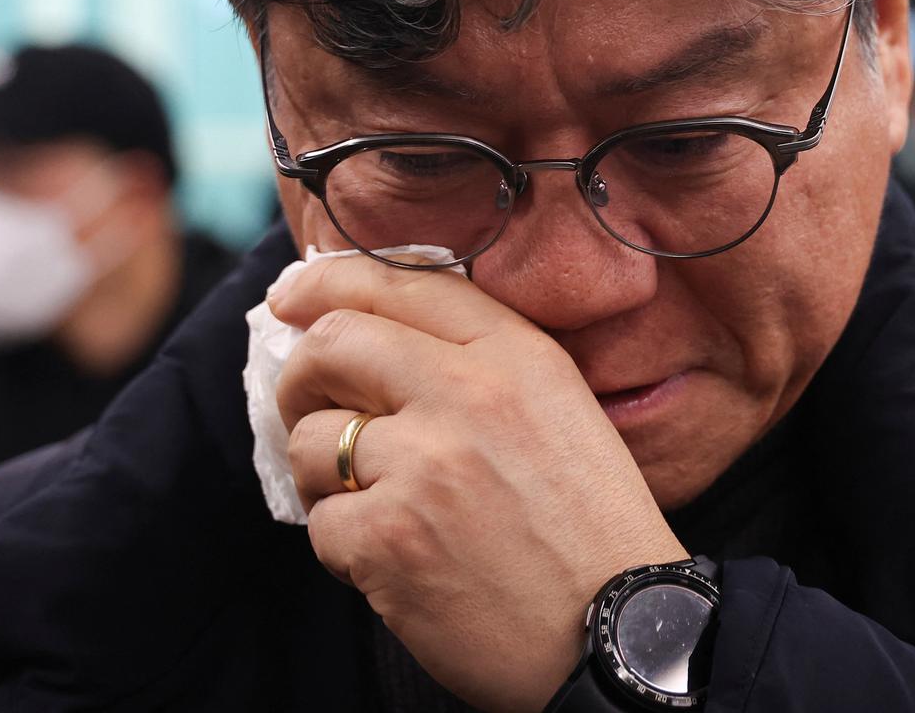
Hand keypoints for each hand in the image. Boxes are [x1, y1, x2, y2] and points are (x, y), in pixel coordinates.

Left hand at [269, 255, 686, 712]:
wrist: (622, 635)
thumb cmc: (591, 529)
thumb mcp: (559, 410)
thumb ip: (478, 362)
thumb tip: (365, 330)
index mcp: (517, 355)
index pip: (400, 283)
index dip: (328, 281)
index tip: (292, 296)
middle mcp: (467, 394)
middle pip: (334, 343)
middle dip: (300, 376)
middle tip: (304, 407)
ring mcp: (423, 466)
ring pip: (313, 441)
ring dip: (324, 476)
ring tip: (374, 507)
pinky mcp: (389, 539)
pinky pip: (322, 524)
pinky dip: (345, 548)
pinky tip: (394, 562)